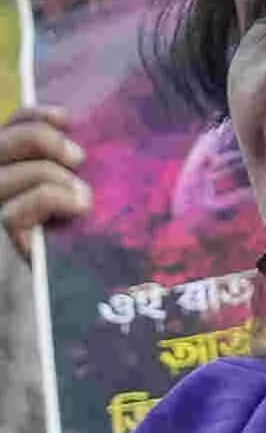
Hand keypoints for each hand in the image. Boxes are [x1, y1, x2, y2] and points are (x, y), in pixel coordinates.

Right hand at [0, 108, 86, 263]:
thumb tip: (89, 149)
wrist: (44, 317)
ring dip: (53, 178)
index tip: (68, 119)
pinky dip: (50, 200)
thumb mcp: (65, 212)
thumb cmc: (64, 260)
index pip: (5, 130)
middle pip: (2, 143)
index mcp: (2, 177)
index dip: (32, 116)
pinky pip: (15, 212)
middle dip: (42, 139)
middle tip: (78, 159)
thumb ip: (64, 181)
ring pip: (7, 176)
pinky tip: (77, 208)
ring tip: (82, 198)